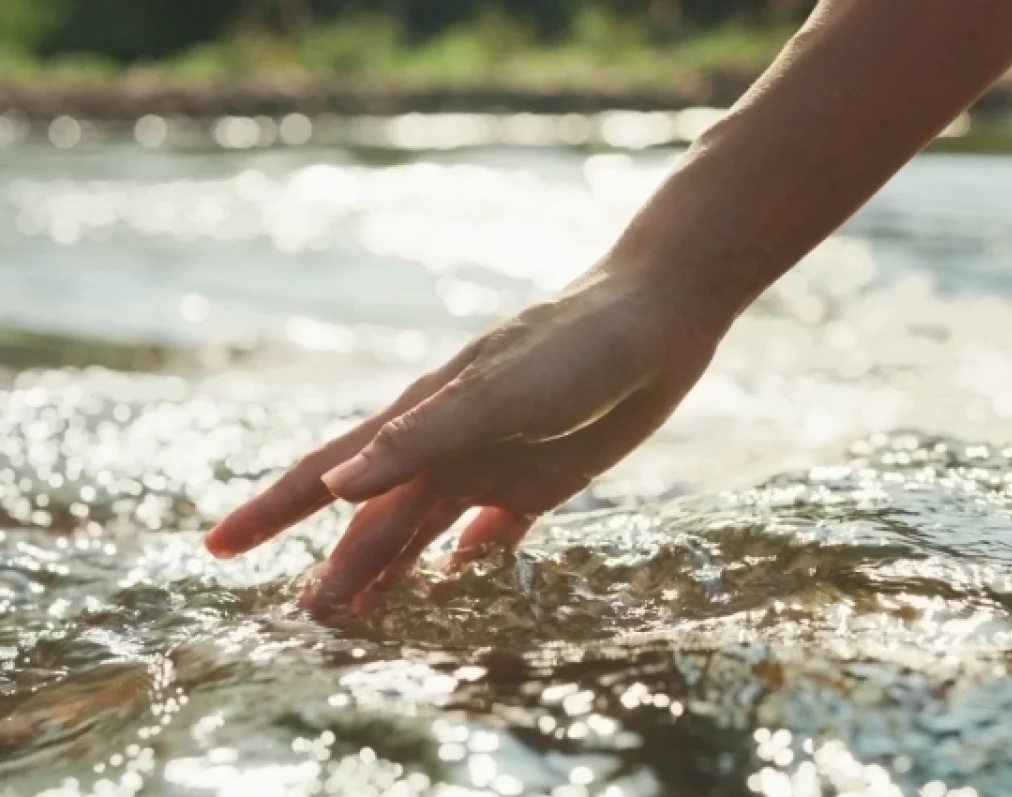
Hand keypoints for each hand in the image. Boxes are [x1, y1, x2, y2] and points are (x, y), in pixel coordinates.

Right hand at [203, 268, 727, 618]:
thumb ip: (419, 439)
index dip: (272, 512)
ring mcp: (490, 464)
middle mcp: (445, 449)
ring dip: (392, 574)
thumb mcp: (496, 393)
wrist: (653, 322)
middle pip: (374, 522)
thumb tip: (335, 490)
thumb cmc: (572, 349)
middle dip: (338, 570)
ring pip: (425, 533)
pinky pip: (491, 532)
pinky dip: (469, 558)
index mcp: (419, 424)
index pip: (327, 476)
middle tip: (306, 626)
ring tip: (363, 619)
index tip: (218, 549)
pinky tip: (457, 578)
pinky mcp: (540, 479)